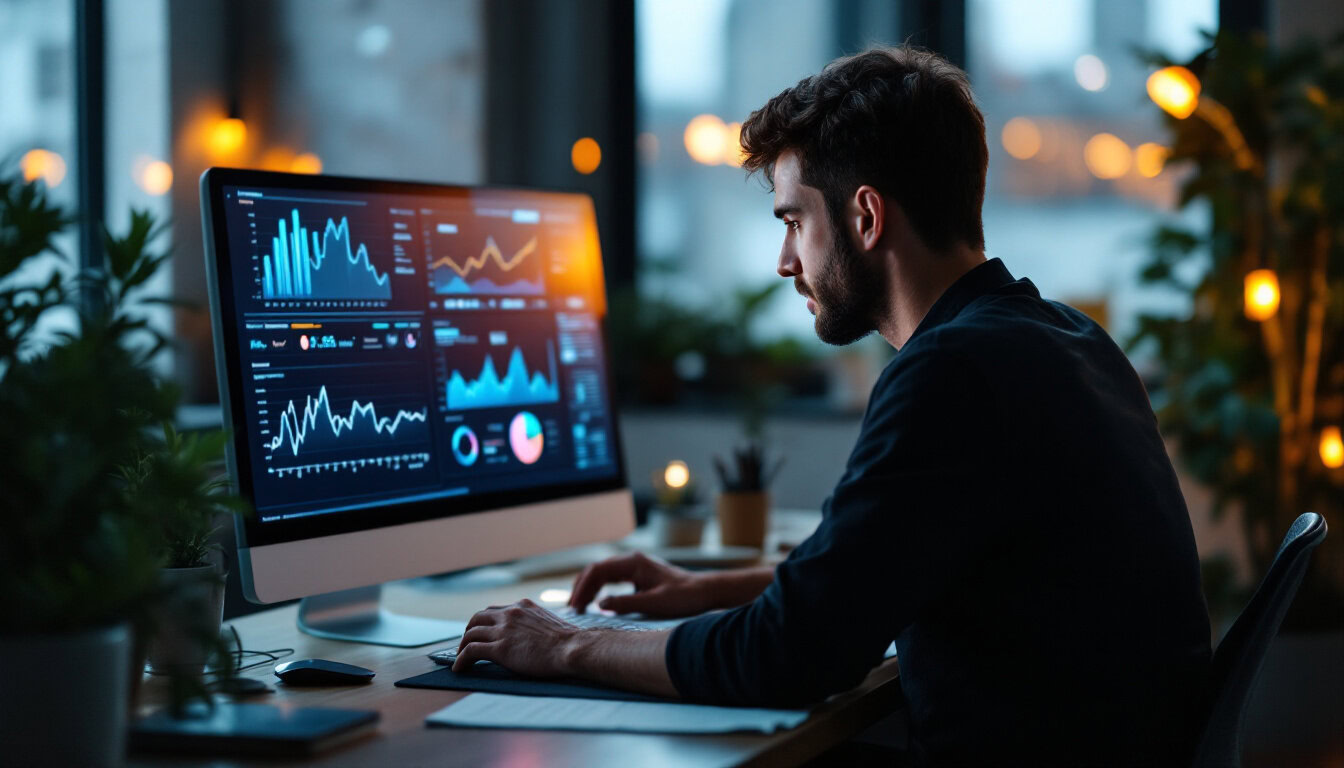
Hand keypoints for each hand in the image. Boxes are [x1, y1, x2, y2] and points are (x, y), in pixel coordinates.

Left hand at [453, 598, 578, 676]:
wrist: (572, 648)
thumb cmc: (569, 641)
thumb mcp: (549, 623)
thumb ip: (535, 624)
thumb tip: (534, 636)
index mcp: (522, 606)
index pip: (495, 610)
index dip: (484, 622)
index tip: (482, 632)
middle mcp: (510, 613)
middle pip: (478, 618)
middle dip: (469, 630)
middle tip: (466, 643)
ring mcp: (503, 630)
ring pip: (471, 634)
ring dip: (462, 646)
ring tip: (460, 658)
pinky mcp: (499, 649)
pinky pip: (471, 651)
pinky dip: (461, 660)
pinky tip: (459, 669)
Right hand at [567, 551, 709, 617]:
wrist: (704, 591)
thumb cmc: (684, 597)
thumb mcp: (655, 603)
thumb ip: (626, 604)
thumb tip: (600, 604)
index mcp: (634, 563)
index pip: (598, 571)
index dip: (583, 588)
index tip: (575, 606)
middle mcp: (632, 561)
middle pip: (596, 569)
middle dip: (581, 587)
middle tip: (571, 609)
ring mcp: (635, 567)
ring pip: (602, 573)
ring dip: (589, 588)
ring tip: (578, 607)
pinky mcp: (638, 575)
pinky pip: (612, 579)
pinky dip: (599, 589)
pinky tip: (595, 602)